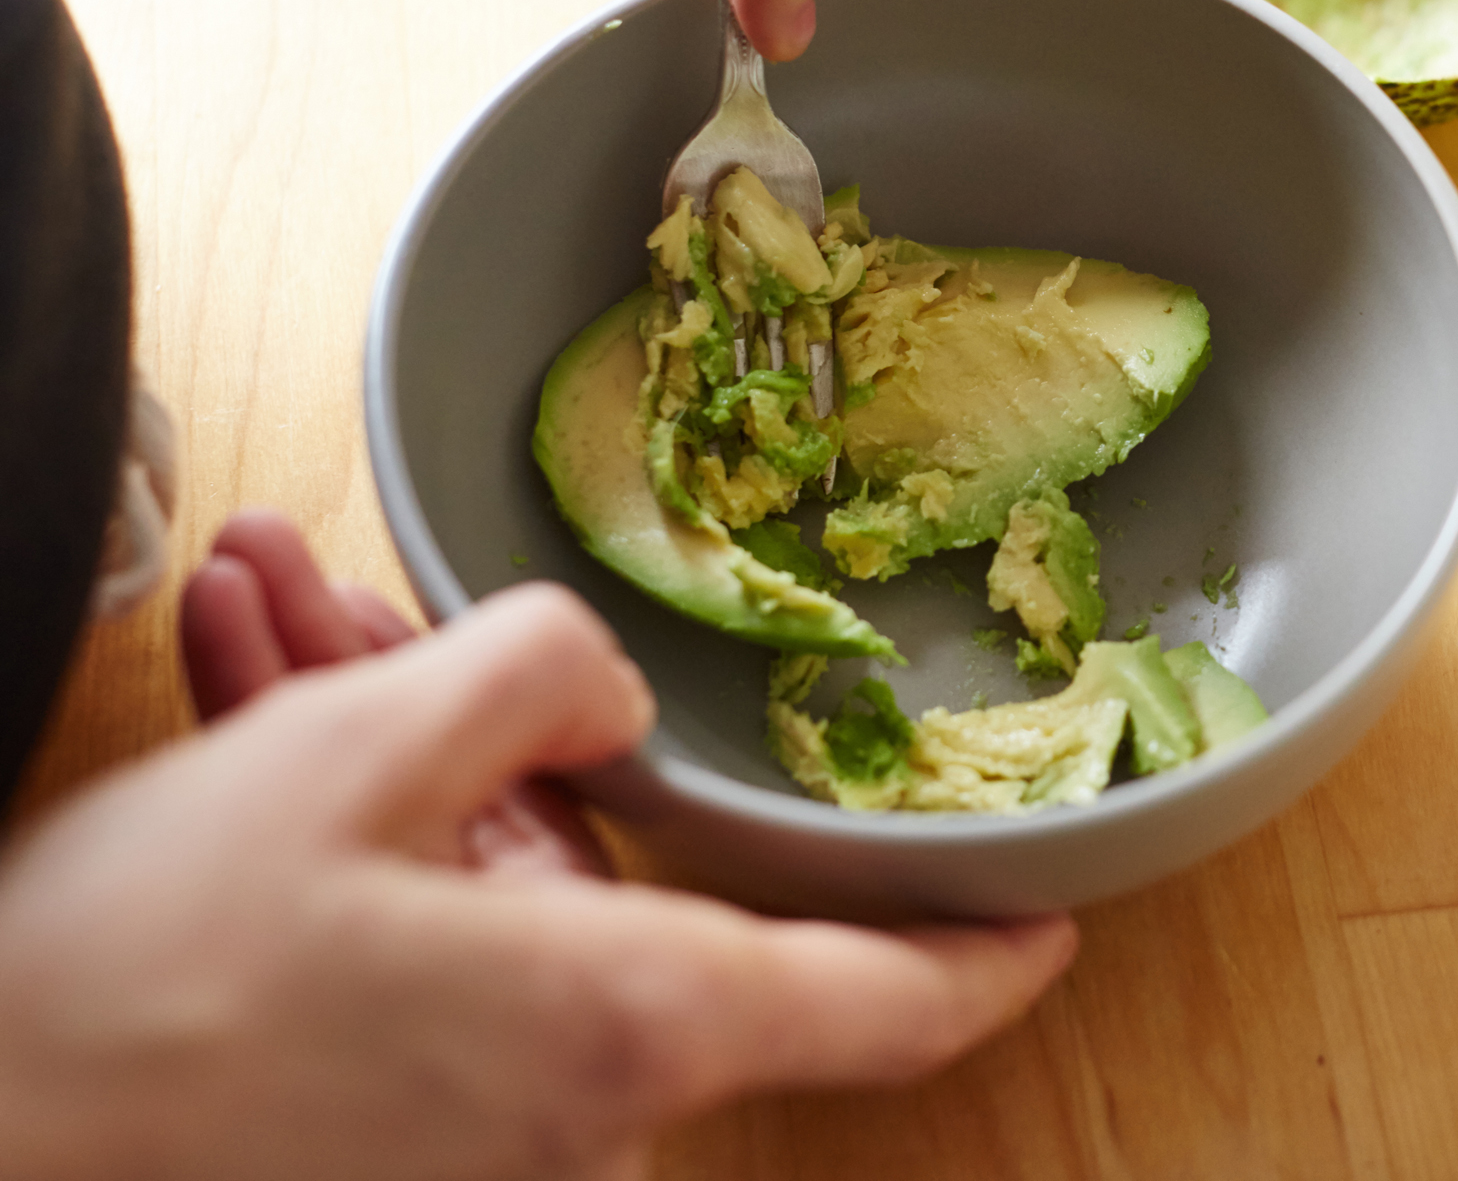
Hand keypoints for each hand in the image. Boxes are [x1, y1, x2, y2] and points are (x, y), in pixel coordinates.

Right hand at [0, 513, 1076, 1180]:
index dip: (983, 950)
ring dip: (395, 743)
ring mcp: (473, 1118)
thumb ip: (534, 681)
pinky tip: (254, 675)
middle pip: (628, 882)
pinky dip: (346, 822)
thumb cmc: (140, 978)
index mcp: (627, 1020)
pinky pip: (408, 934)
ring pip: (489, 879)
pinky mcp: (376, 1112)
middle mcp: (576, 1097)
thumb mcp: (359, 760)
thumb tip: (601, 690)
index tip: (1044, 911)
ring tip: (288, 611)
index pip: (886, 1003)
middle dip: (517, 729)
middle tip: (414, 614)